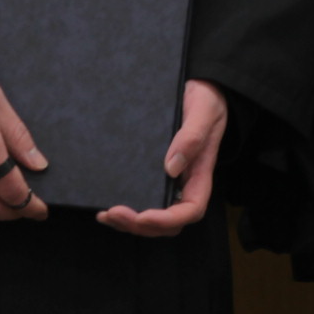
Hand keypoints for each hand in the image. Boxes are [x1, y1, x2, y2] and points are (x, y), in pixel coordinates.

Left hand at [97, 79, 228, 235]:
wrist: (202, 88)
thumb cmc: (207, 100)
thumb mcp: (203, 112)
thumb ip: (192, 137)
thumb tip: (171, 167)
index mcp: (200, 173)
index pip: (191, 209)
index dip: (168, 219)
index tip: (144, 216)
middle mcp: (185, 182)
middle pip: (169, 222)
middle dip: (142, 225)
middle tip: (114, 213)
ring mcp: (170, 181)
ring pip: (155, 217)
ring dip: (131, 223)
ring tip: (106, 216)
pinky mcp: (155, 173)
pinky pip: (144, 198)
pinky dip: (127, 212)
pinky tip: (107, 209)